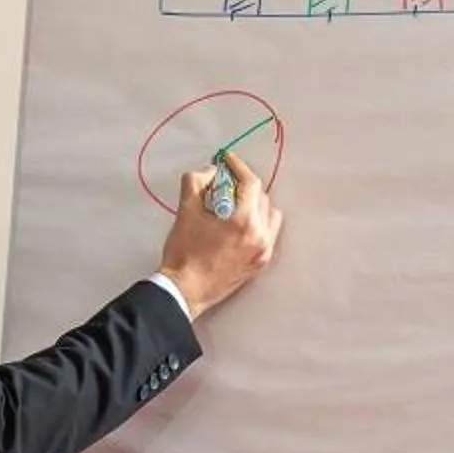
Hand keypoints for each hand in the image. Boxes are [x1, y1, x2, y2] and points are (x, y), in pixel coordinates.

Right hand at [158, 150, 283, 319]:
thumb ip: (196, 182)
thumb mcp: (185, 211)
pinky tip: (239, 224)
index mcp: (244, 222)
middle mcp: (260, 237)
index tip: (226, 161)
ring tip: (233, 205)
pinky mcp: (260, 264)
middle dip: (243, 186)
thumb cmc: (184, 254)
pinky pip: (268, 234)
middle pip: (262, 197)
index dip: (237, 167)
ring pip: (269, 215)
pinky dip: (258, 223)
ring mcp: (262, 252)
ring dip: (255, 204)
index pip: (250, 183)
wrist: (184, 291)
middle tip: (223, 183)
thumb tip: (211, 172)